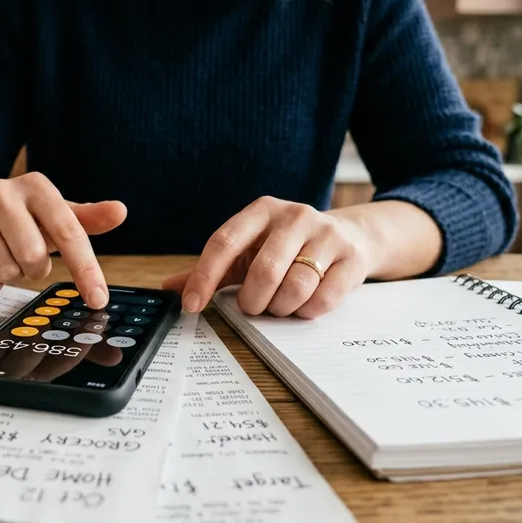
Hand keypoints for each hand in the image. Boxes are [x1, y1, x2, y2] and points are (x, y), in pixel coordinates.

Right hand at [0, 173, 126, 308]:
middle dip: (37, 268)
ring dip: (13, 274)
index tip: (98, 300)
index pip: (68, 232)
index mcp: (36, 186)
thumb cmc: (23, 217)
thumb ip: (88, 218)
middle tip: (30, 258)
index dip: (86, 269)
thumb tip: (120, 211)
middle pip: (34, 256)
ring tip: (7, 256)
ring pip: (6, 270)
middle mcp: (1, 192)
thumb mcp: (57, 214)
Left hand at [163, 196, 373, 318]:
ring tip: (281, 305)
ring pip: (295, 287)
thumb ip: (212, 270)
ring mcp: (326, 234)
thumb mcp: (249, 251)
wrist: (351, 236)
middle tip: (253, 307)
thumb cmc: (288, 247)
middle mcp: (294, 216)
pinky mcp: (350, 257)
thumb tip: (170, 288)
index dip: (204, 277)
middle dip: (253, 300)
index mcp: (261, 211)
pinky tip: (305, 304)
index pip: (224, 242)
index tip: (192, 306)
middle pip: (263, 270)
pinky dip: (307, 311)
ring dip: (281, 308)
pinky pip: (322, 298)